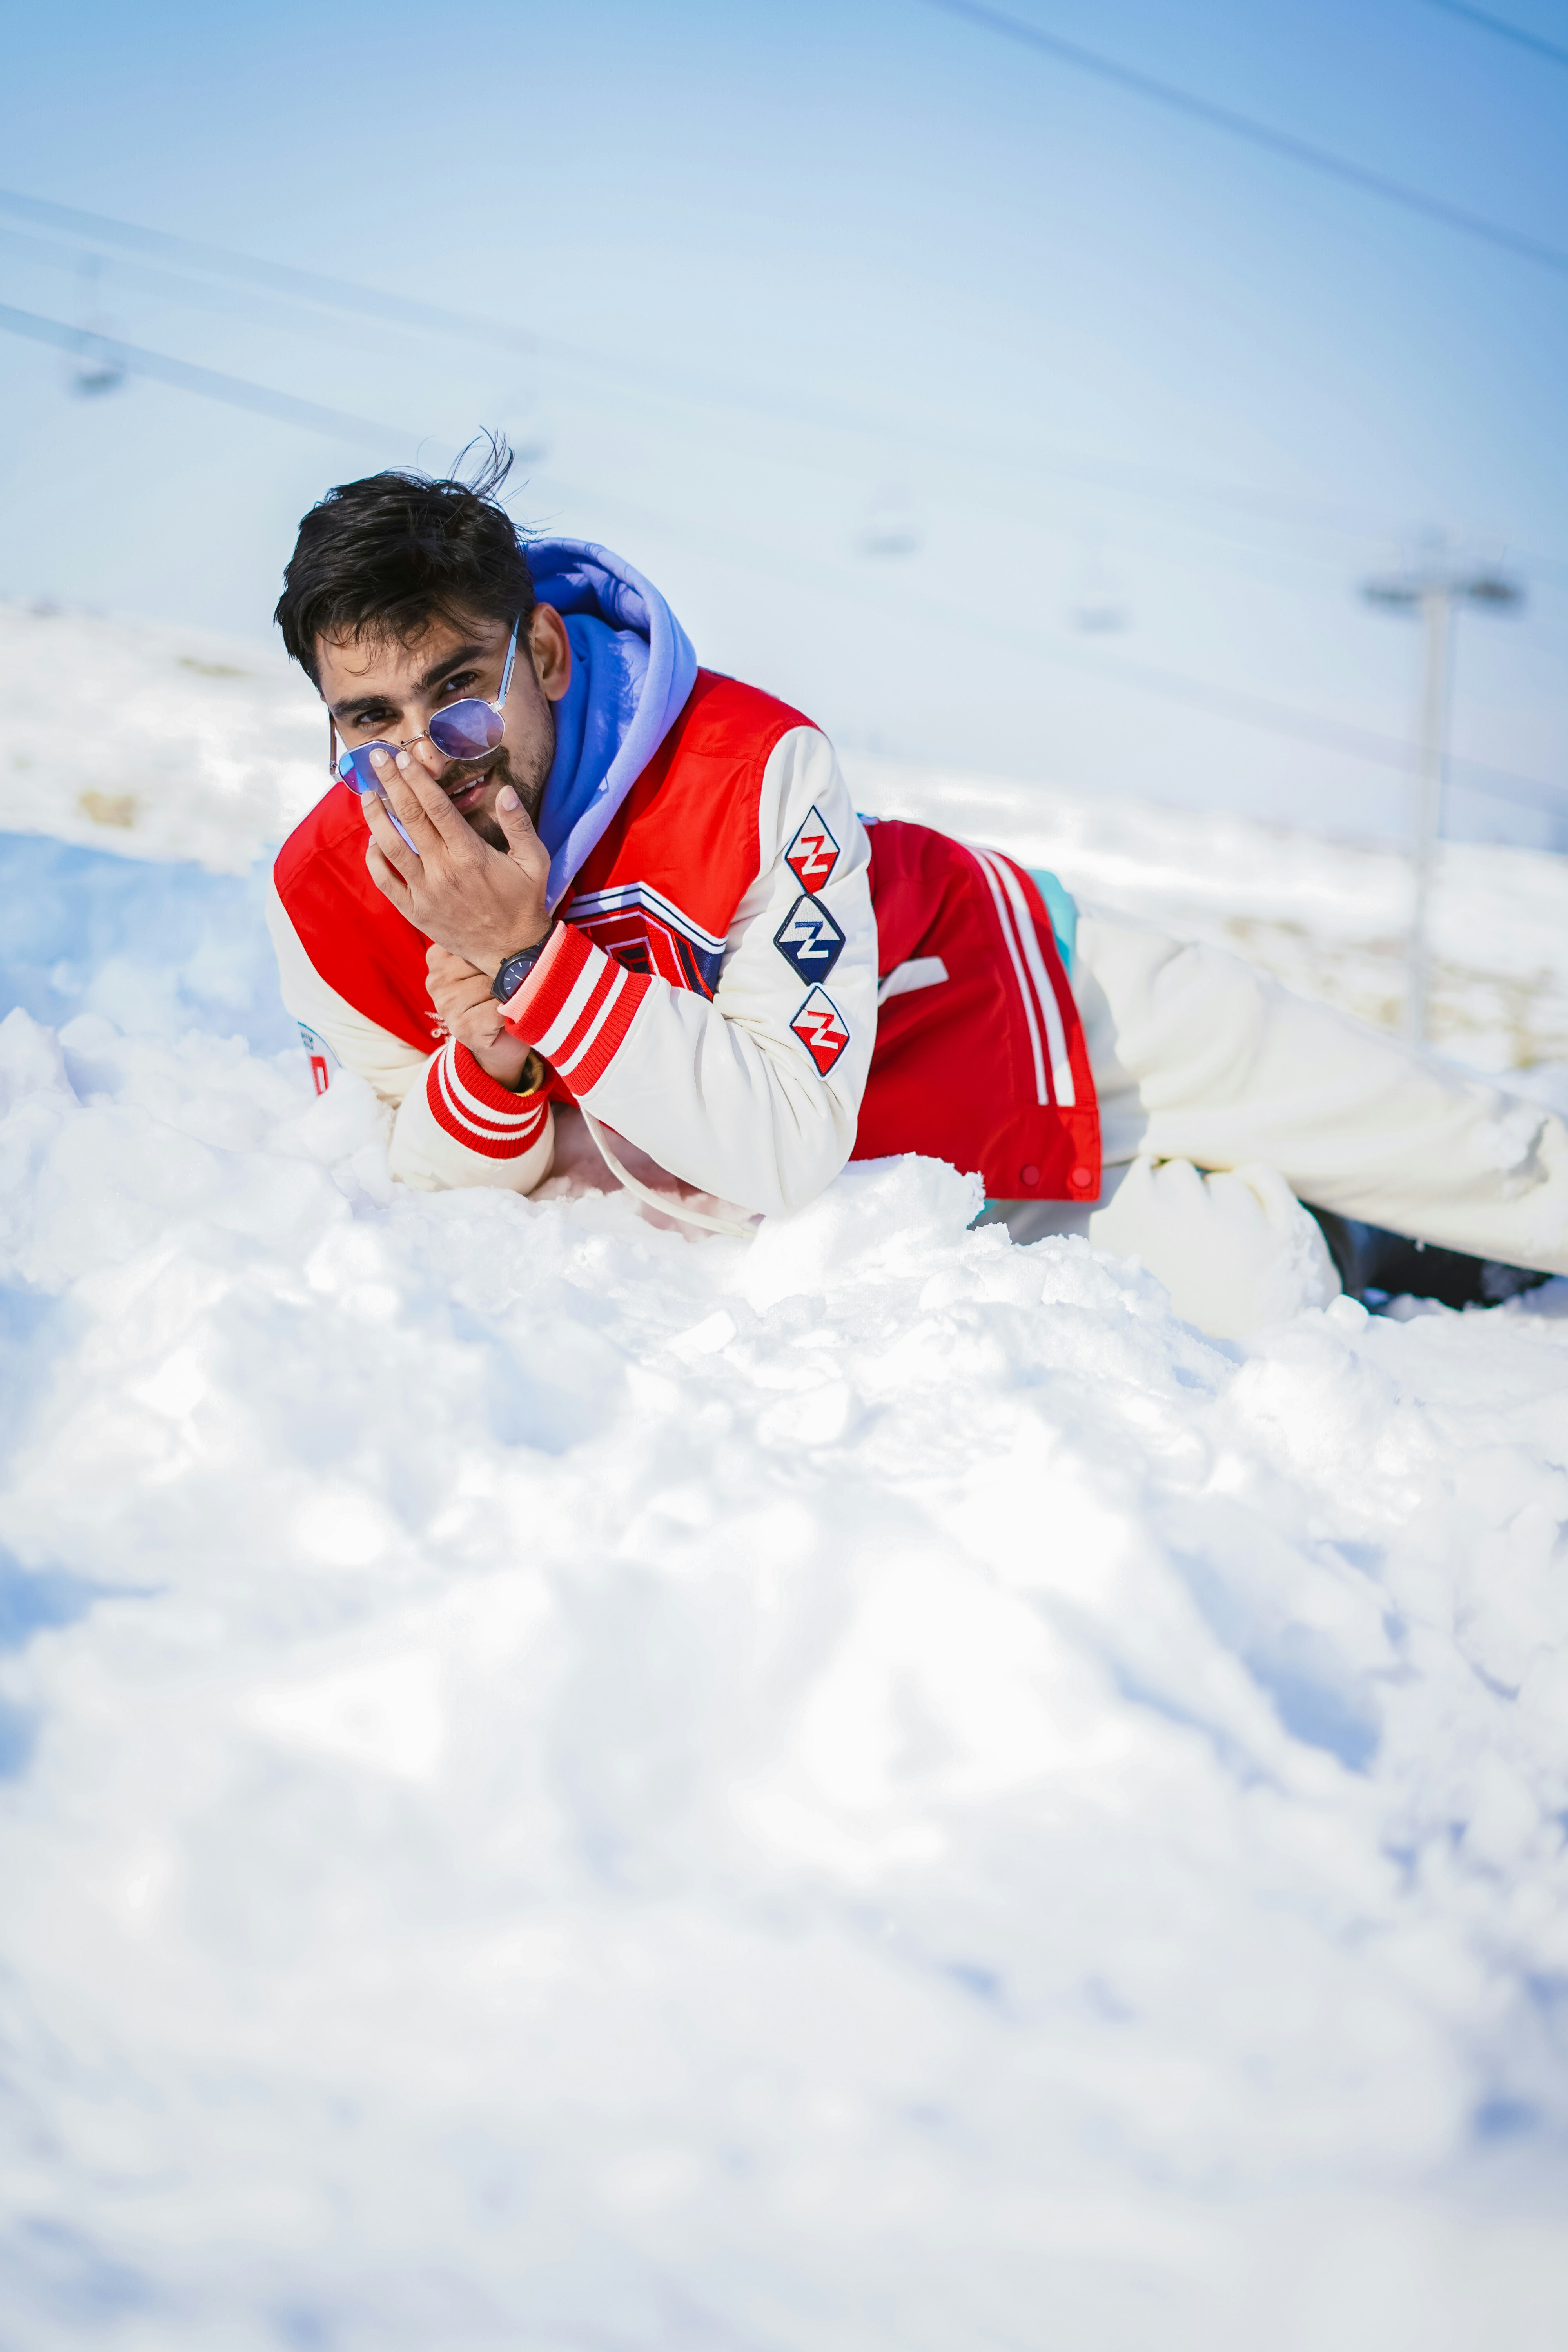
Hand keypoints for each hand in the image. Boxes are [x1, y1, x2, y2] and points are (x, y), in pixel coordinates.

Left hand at [360, 738, 549, 975]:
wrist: (512, 952)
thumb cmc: (524, 903)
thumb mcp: (535, 862)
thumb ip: (519, 825)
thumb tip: (506, 791)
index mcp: (470, 854)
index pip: (436, 807)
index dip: (417, 779)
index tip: (403, 758)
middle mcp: (443, 870)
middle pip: (409, 817)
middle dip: (391, 783)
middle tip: (378, 757)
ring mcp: (425, 892)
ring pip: (390, 847)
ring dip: (376, 817)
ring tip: (368, 794)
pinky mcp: (415, 911)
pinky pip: (385, 881)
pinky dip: (374, 859)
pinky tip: (372, 841)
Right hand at [426, 945, 542, 1091]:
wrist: (504, 1042)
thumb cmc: (500, 995)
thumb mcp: (492, 961)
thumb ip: (490, 945)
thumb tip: (512, 934)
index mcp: (439, 956)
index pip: (474, 937)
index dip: (498, 946)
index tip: (508, 952)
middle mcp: (436, 979)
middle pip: (483, 960)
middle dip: (505, 971)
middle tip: (510, 983)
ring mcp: (445, 1004)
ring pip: (491, 984)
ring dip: (509, 993)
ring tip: (506, 1001)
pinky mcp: (461, 1027)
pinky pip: (498, 1009)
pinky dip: (510, 1013)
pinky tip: (506, 1017)